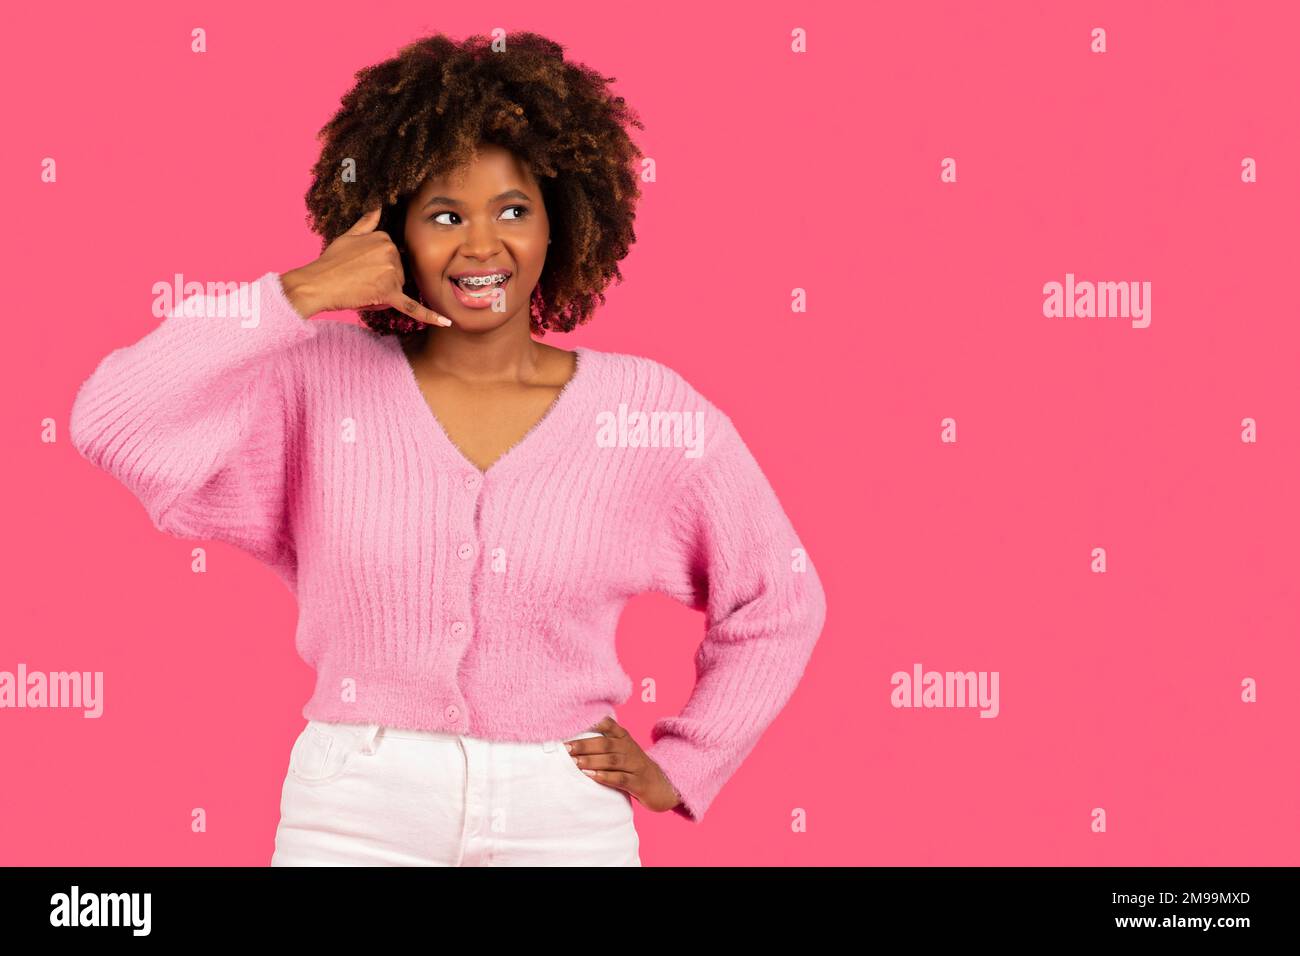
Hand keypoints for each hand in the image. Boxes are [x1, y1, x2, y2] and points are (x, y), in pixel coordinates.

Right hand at [280, 206, 450, 325]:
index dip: (378, 266)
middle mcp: (391, 252)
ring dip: (384, 293)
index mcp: (384, 238)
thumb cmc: (330, 262)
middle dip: (383, 280)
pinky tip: (446, 322)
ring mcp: (391, 273)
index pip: (393, 256)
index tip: (360, 267)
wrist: (317, 285)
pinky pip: (412, 307)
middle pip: (398, 273)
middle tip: (358, 279)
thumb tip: (378, 206)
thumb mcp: (348, 236)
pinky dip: (429, 316)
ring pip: (398, 288)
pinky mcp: (389, 294)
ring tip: (361, 289)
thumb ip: (366, 222)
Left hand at [564, 715, 683, 813]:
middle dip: (585, 745)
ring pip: (612, 760)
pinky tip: (593, 776)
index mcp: (625, 739)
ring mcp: (636, 766)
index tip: (571, 726)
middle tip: (566, 748)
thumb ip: (605, 742)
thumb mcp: (623, 751)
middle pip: (606, 744)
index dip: (591, 724)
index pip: (608, 726)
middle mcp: (630, 749)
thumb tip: (575, 740)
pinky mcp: (639, 783)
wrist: (662, 787)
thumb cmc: (635, 768)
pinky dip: (606, 777)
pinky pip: (621, 778)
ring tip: (575, 763)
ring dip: (592, 761)